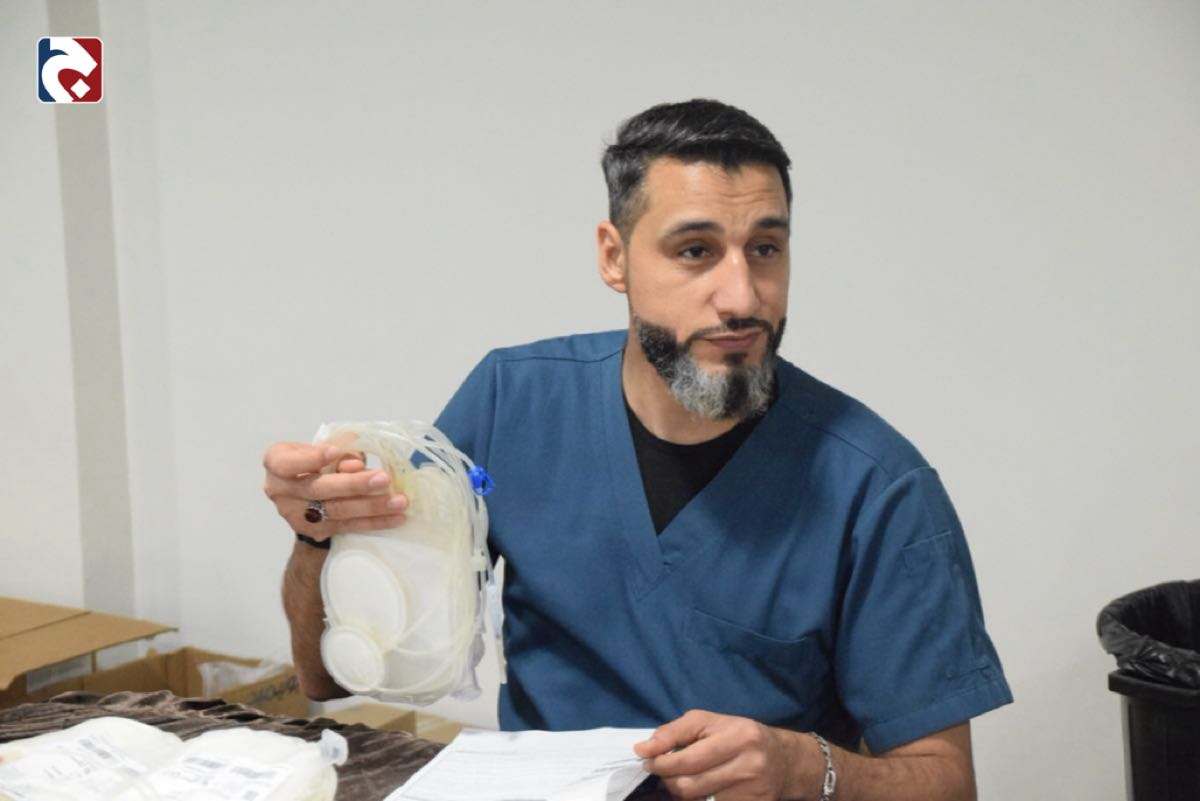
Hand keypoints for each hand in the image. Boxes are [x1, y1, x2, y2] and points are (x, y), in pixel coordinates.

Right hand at [262, 440, 407, 540]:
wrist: (306, 498)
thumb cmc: (316, 462)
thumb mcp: (321, 449)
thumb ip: (338, 453)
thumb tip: (357, 465)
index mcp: (277, 464)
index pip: (287, 463)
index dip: (311, 458)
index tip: (334, 451)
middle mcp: (280, 491)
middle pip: (317, 489)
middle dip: (353, 484)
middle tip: (383, 479)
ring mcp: (297, 515)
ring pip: (336, 510)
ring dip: (371, 506)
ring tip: (398, 501)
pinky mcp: (317, 531)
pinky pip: (348, 526)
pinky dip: (374, 521)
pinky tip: (395, 517)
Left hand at [635, 710, 799, 800]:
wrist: (784, 760)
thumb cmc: (739, 735)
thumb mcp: (709, 722)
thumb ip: (674, 732)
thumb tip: (643, 749)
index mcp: (738, 737)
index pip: (687, 758)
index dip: (660, 763)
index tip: (647, 760)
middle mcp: (749, 765)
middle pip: (689, 785)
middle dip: (667, 779)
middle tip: (663, 771)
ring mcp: (753, 792)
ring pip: (697, 800)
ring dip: (681, 791)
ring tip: (683, 778)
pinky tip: (704, 790)